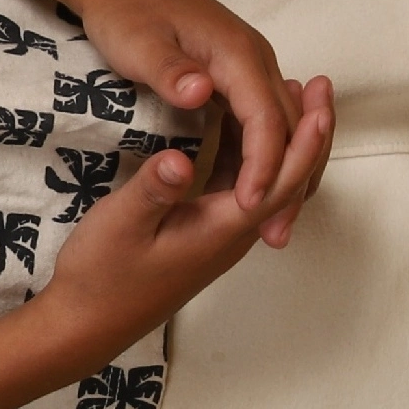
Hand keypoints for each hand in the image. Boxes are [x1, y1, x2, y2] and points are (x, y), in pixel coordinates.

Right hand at [41, 74, 337, 346]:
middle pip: (290, 181)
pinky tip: (243, 127)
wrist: (88, 323)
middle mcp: (232, 232)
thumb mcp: (119, 225)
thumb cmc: (102, 275)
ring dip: (287, 139)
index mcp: (221, 228)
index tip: (318, 103)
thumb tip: (178, 158)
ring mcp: (220, 233)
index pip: (279, 182)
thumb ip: (152, 191)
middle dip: (311, 134)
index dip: (303, 142)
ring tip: (293, 95)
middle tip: (320, 86)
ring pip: (272, 182)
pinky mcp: (205, 230)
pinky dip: (256, 151)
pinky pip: (245, 184)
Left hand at [78, 0, 317, 245]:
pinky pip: (259, 127)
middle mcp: (255, 63)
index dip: (263, 168)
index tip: (250, 209)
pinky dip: (261, 163)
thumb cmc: (126, 11)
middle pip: (288, 132)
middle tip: (275, 238)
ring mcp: (249, 71)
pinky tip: (247, 197)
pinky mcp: (235, 80)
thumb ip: (169, 71)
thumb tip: (201, 93)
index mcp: (239, 55)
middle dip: (286, 186)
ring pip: (281, 132)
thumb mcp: (139, 43)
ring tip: (271, 230)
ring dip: (280, 179)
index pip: (266, 121)